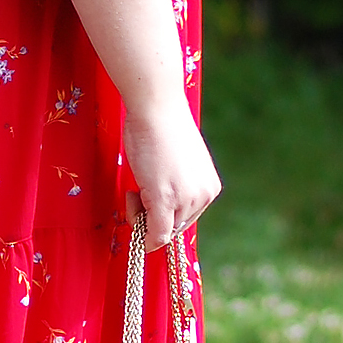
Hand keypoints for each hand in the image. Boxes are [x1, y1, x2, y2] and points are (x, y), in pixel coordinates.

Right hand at [59, 0, 223, 249]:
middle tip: (137, 192)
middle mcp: (204, 196)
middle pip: (176, 228)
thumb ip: (178, 184)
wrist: (157, 108)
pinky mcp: (165, 200)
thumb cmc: (162, 128)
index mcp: (210, 188)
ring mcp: (186, 200)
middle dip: (154, 218)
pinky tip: (133, 202)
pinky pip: (157, 235)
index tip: (148, 197)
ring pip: (164, 232)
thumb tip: (162, 207)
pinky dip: (144, 234)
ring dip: (144, 218)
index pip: (187, 218)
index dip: (165, 214)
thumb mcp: (178, 163)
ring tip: (136, 188)